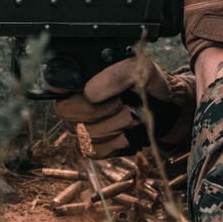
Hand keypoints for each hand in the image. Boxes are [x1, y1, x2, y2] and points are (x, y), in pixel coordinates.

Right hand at [53, 55, 195, 158]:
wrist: (168, 110)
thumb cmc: (151, 85)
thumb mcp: (140, 70)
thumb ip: (116, 75)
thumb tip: (89, 94)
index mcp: (82, 78)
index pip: (54, 84)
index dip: (63, 89)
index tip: (88, 92)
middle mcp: (76, 101)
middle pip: (65, 111)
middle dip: (97, 112)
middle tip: (121, 105)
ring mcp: (83, 125)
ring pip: (81, 134)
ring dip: (112, 128)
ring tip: (130, 118)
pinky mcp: (94, 146)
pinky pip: (92, 151)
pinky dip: (114, 144)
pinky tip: (126, 135)